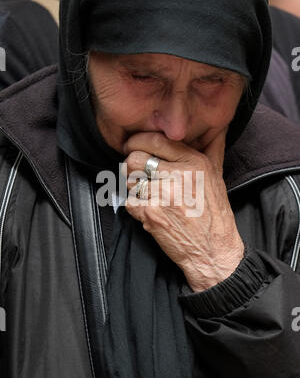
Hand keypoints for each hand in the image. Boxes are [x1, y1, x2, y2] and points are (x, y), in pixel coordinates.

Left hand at [123, 130, 244, 291]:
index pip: (155, 140)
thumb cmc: (214, 215)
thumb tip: (218, 127)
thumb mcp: (217, 176)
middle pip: (134, 158)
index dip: (137, 142)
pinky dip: (135, 208)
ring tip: (149, 196)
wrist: (213, 251)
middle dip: (132, 167)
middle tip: (139, 175)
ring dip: (134, 188)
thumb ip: (213, 148)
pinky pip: (128, 202)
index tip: (133, 146)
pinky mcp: (150, 213)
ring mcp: (162, 194)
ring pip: (128, 180)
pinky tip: (150, 212)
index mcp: (194, 162)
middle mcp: (178, 175)